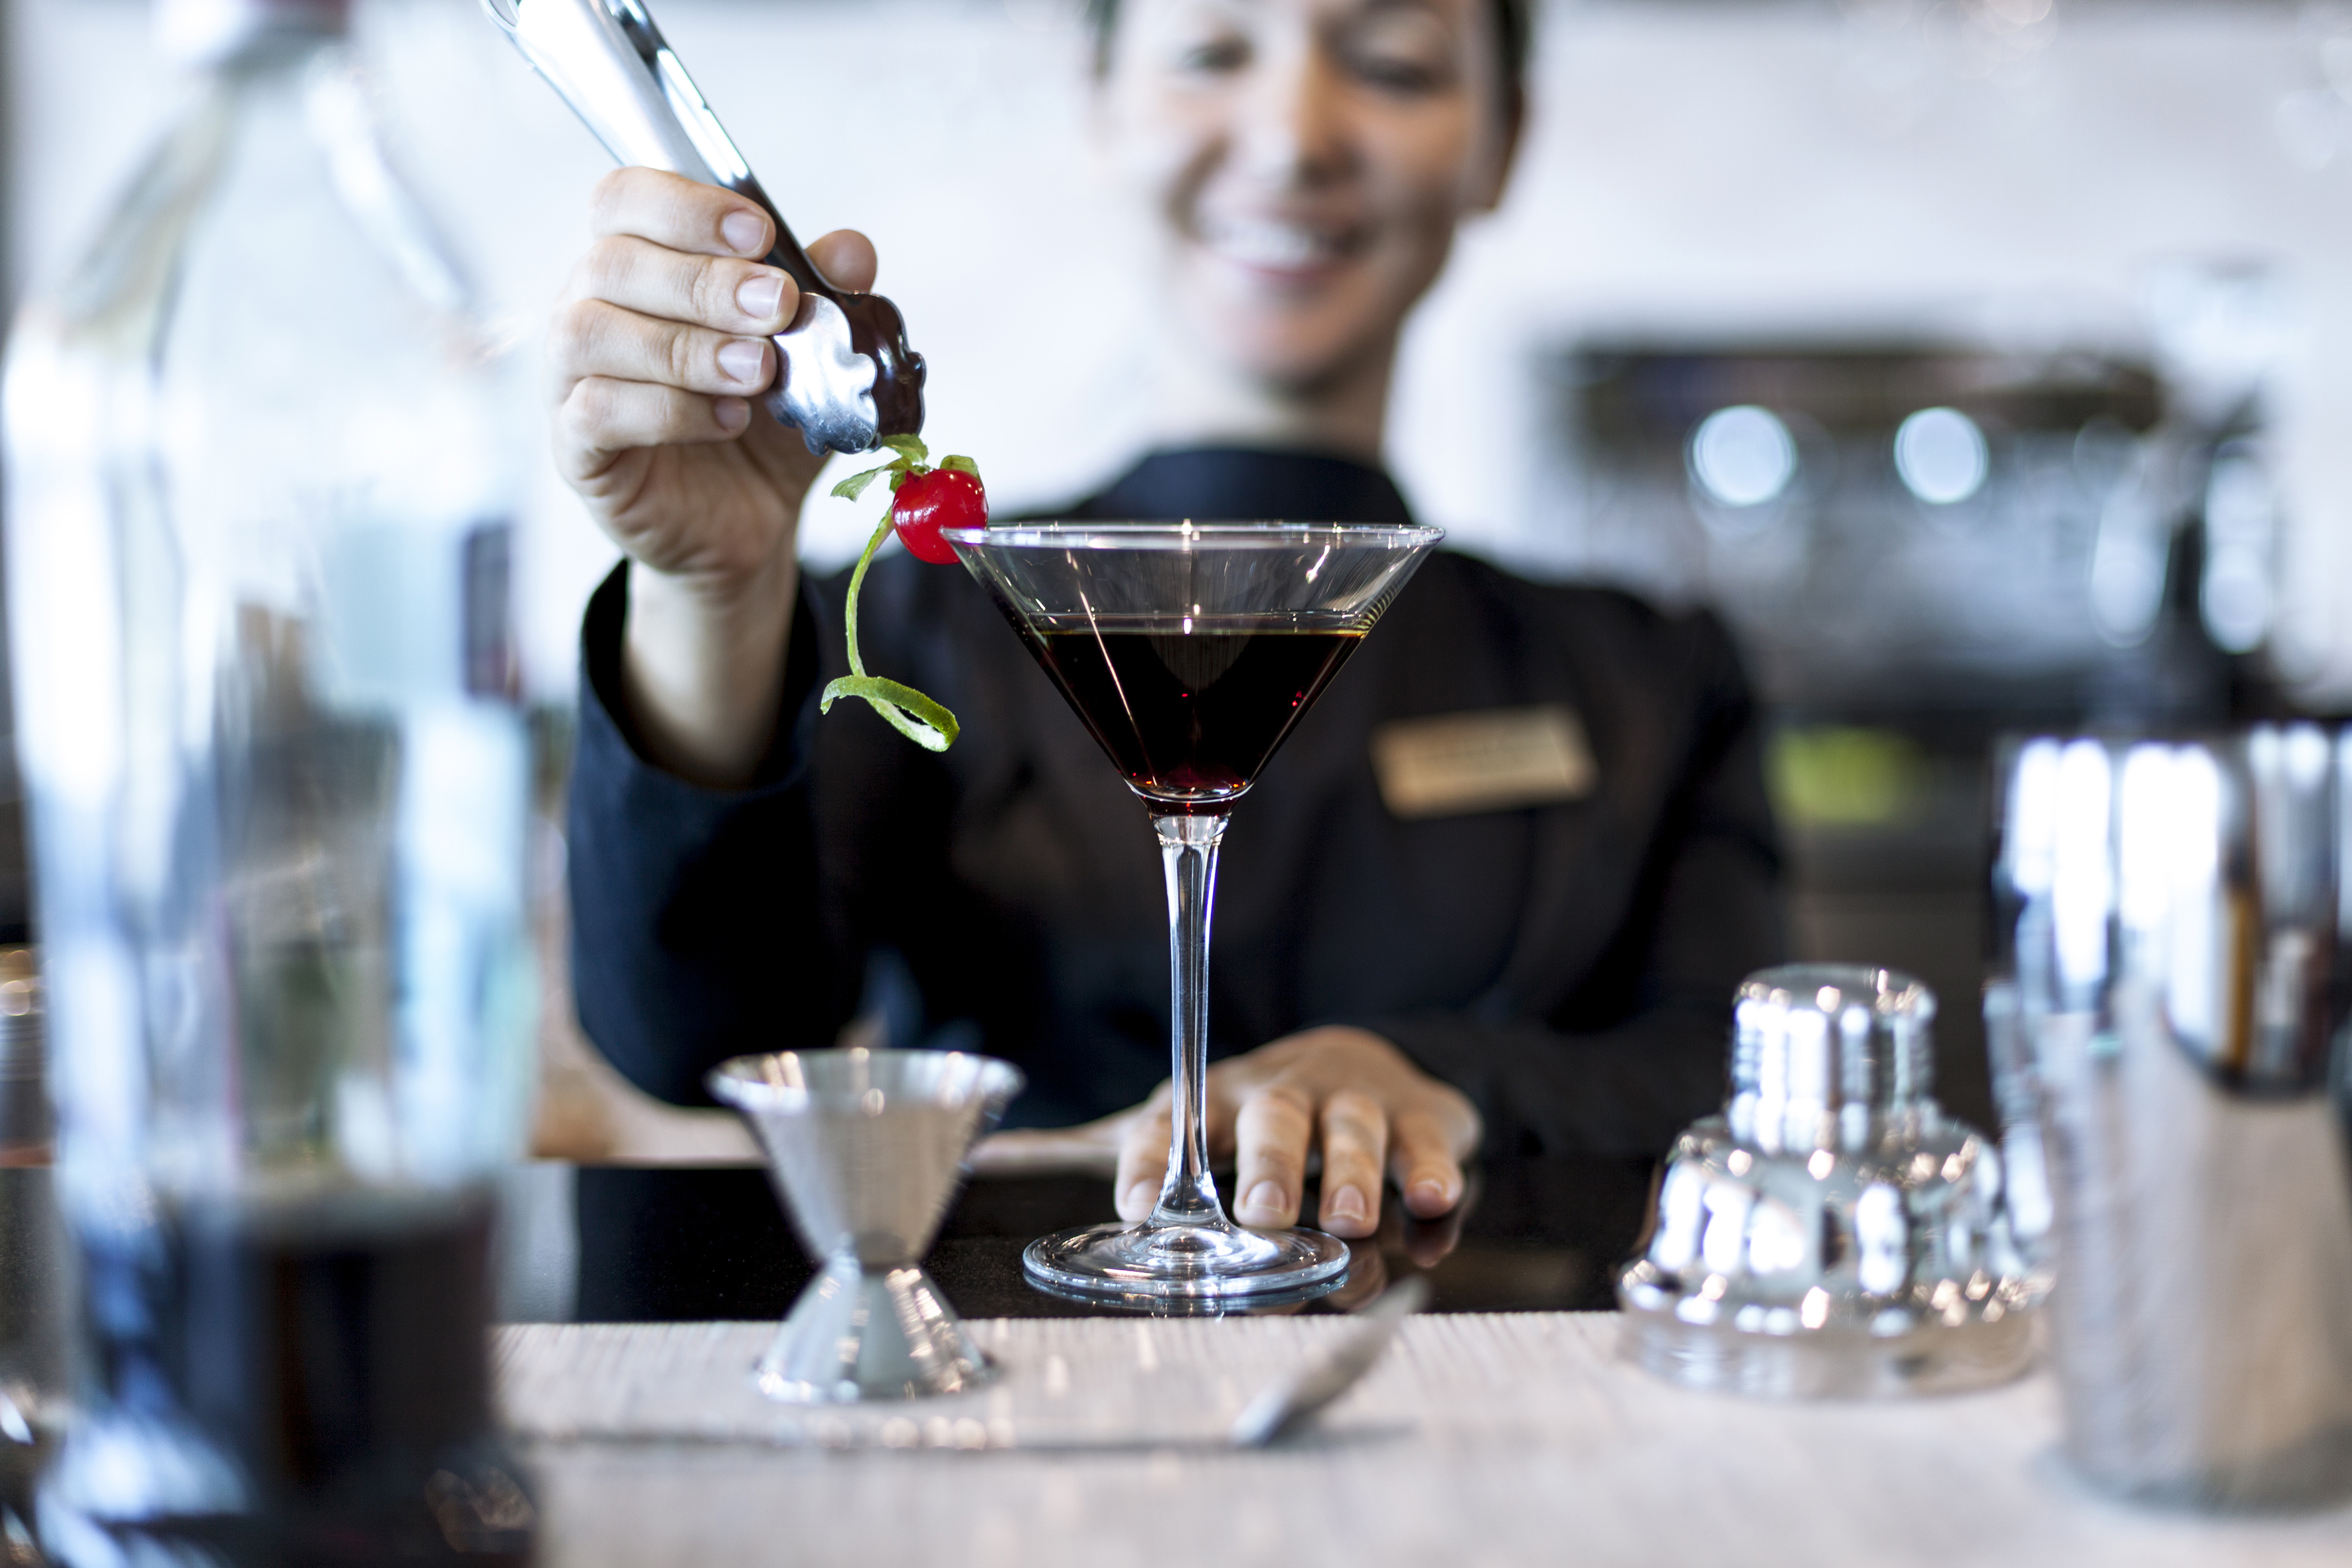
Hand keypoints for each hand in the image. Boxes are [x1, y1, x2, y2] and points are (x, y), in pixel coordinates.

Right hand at [546, 168, 879, 784]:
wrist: (747, 521)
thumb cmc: (762, 425)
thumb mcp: (810, 358)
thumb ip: (825, 300)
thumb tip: (852, 250)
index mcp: (638, 266)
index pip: (625, 199)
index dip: (686, 204)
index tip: (760, 231)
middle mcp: (588, 309)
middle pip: (611, 260)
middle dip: (704, 279)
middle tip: (779, 305)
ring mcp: (570, 379)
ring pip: (590, 332)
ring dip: (684, 345)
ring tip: (759, 370)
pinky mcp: (577, 447)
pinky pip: (596, 411)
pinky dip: (668, 410)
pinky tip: (727, 419)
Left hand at [1112, 1027, 1479, 1238]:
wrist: (1365, 1063)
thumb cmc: (1273, 1132)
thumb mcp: (1222, 1152)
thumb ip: (1196, 1202)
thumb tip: (1152, 1241)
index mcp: (1218, 1105)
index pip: (1174, 1126)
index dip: (1153, 1164)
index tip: (1138, 1208)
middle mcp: (1282, 1093)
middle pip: (1274, 1116)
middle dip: (1270, 1165)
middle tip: (1264, 1216)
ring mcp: (1353, 1098)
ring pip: (1352, 1125)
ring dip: (1351, 1174)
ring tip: (1351, 1224)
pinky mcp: (1416, 1112)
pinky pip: (1425, 1141)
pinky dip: (1430, 1173)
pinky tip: (1432, 1207)